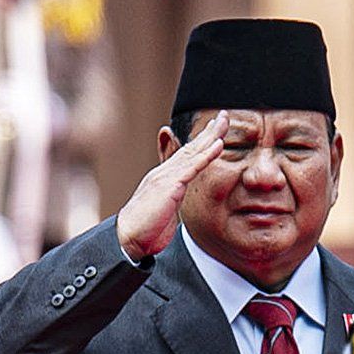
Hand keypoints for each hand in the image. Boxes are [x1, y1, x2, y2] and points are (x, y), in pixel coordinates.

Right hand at [117, 111, 228, 260]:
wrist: (129, 237)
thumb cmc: (145, 228)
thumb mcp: (164, 209)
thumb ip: (173, 197)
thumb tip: (179, 195)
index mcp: (164, 178)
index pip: (186, 155)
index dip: (202, 142)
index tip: (216, 130)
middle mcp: (165, 172)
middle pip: (191, 147)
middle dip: (209, 131)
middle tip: (225, 116)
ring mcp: (167, 176)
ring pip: (193, 151)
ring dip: (211, 136)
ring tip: (224, 121)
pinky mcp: (170, 185)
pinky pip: (193, 167)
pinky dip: (207, 155)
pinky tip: (218, 144)